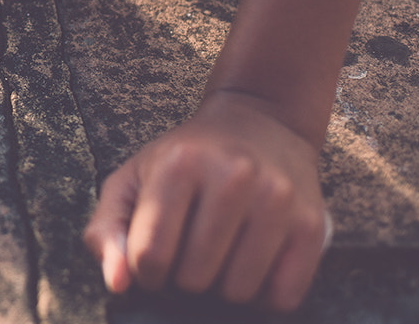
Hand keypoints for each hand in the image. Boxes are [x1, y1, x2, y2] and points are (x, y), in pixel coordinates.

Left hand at [83, 90, 329, 310]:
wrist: (259, 122)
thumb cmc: (184, 159)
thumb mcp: (131, 179)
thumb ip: (107, 230)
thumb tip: (117, 283)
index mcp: (180, 165)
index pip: (150, 255)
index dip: (145, 271)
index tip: (152, 258)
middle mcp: (233, 177)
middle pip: (194, 278)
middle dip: (183, 277)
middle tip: (189, 251)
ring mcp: (277, 200)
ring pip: (238, 292)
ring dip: (222, 287)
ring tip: (219, 254)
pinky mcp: (311, 224)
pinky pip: (282, 296)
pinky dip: (262, 293)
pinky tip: (251, 262)